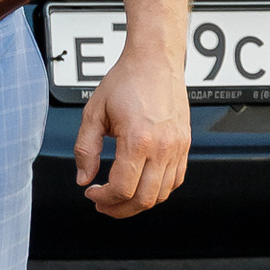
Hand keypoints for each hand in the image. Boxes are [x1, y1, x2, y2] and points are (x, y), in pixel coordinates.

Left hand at [74, 43, 190, 216]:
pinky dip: (159, 190)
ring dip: (139, 202)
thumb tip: (83, 178)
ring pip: (162, 194)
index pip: (122, 189)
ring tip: (120, 197)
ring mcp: (178, 147)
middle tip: (103, 203)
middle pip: (144, 199)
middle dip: (119, 208)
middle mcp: (163, 147)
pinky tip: (142, 184)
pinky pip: (176, 180)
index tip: (91, 193)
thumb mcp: (94, 113)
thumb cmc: (126, 80)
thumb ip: (86, 149)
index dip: (103, 198)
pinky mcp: (185, 144)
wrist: (155, 60)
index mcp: (138, 140)